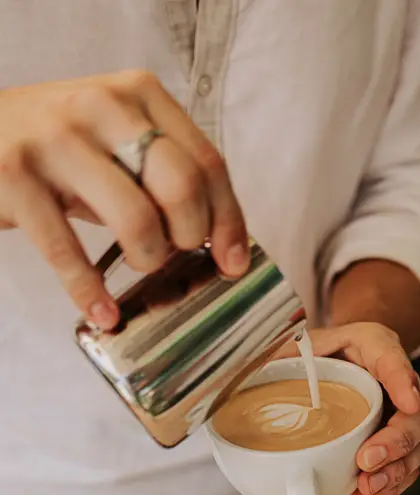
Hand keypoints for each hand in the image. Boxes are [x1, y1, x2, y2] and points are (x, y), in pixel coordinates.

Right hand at [0, 72, 248, 327]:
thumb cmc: (60, 148)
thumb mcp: (117, 141)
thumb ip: (164, 172)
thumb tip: (222, 239)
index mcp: (139, 94)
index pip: (207, 162)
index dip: (228, 220)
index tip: (235, 262)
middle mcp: (102, 106)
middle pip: (181, 186)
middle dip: (190, 237)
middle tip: (174, 255)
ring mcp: (56, 140)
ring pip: (136, 219)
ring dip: (147, 259)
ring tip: (137, 265)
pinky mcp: (15, 176)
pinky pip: (67, 250)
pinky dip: (90, 292)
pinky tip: (103, 312)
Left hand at [299, 323, 419, 494]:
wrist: (343, 362)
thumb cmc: (323, 354)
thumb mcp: (302, 344)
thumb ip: (283, 354)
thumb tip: (248, 376)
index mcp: (375, 345)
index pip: (394, 357)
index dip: (403, 379)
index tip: (407, 402)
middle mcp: (401, 380)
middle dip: (399, 441)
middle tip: (367, 460)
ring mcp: (407, 414)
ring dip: (396, 470)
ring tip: (366, 486)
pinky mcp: (402, 442)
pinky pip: (409, 467)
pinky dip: (391, 485)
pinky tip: (366, 494)